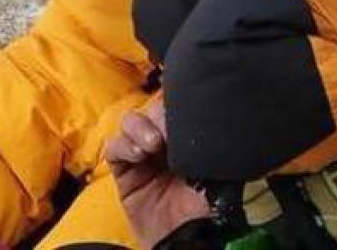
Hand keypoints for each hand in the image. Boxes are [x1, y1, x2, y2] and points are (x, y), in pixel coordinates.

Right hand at [106, 100, 208, 249]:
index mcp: (191, 137)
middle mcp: (166, 142)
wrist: (191, 238)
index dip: (180, 100)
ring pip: (131, 121)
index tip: (189, 105)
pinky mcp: (124, 172)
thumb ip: (219, 143)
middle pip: (153, 108)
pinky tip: (139, 154)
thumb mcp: (222, 168)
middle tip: (171, 127)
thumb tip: (222, 117)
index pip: (180, 106)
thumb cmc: (210, 206)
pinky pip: (114, 147)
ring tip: (154, 144)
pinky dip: (124, 144)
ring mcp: (143, 156)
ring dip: (141, 126)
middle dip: (161, 113)